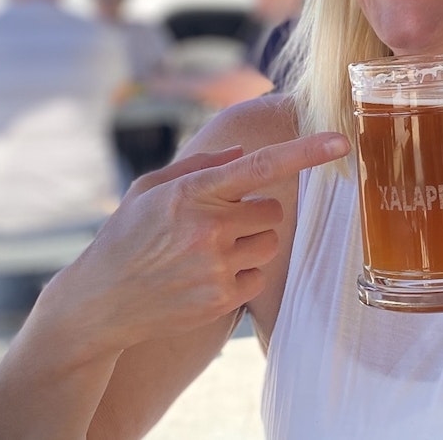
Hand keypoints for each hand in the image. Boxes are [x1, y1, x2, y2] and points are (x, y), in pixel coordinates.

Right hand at [49, 132, 349, 351]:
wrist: (101, 301)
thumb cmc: (127, 235)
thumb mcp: (150, 189)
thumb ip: (200, 168)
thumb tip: (243, 152)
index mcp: (193, 192)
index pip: (260, 166)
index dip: (306, 151)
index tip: (341, 141)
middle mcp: (209, 228)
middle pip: (273, 210)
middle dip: (255, 213)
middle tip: (218, 224)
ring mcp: (217, 267)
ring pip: (270, 243)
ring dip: (251, 243)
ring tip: (208, 251)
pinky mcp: (222, 299)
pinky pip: (259, 277)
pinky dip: (241, 275)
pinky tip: (205, 276)